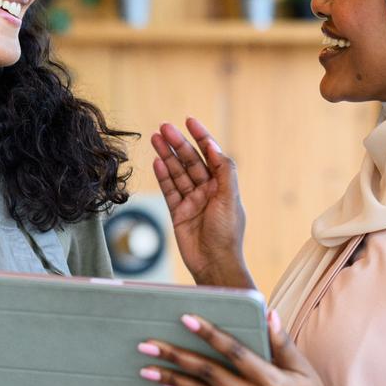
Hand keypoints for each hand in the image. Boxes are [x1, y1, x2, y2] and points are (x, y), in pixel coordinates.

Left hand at [137, 309, 344, 385]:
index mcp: (272, 383)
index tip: (185, 318)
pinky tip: (168, 384)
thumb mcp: (302, 368)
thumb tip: (267, 311)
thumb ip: (281, 341)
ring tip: (145, 368)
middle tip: (147, 344)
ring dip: (171, 380)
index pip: (235, 353)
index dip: (209, 334)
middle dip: (175, 357)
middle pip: (209, 374)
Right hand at [151, 118, 249, 288]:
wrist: (214, 264)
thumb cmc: (227, 234)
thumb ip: (224, 171)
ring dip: (167, 156)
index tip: (190, 121)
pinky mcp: (179, 214)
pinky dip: (163, 176)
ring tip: (155, 139)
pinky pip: (169, 191)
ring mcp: (192, 202)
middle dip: (178, 144)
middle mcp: (207, 191)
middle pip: (190, 161)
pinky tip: (157, 162)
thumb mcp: (230, 199)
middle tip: (164, 127)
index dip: (201, 137)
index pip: (211, 155)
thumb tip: (214, 146)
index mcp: (223, 186)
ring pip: (177, 173)